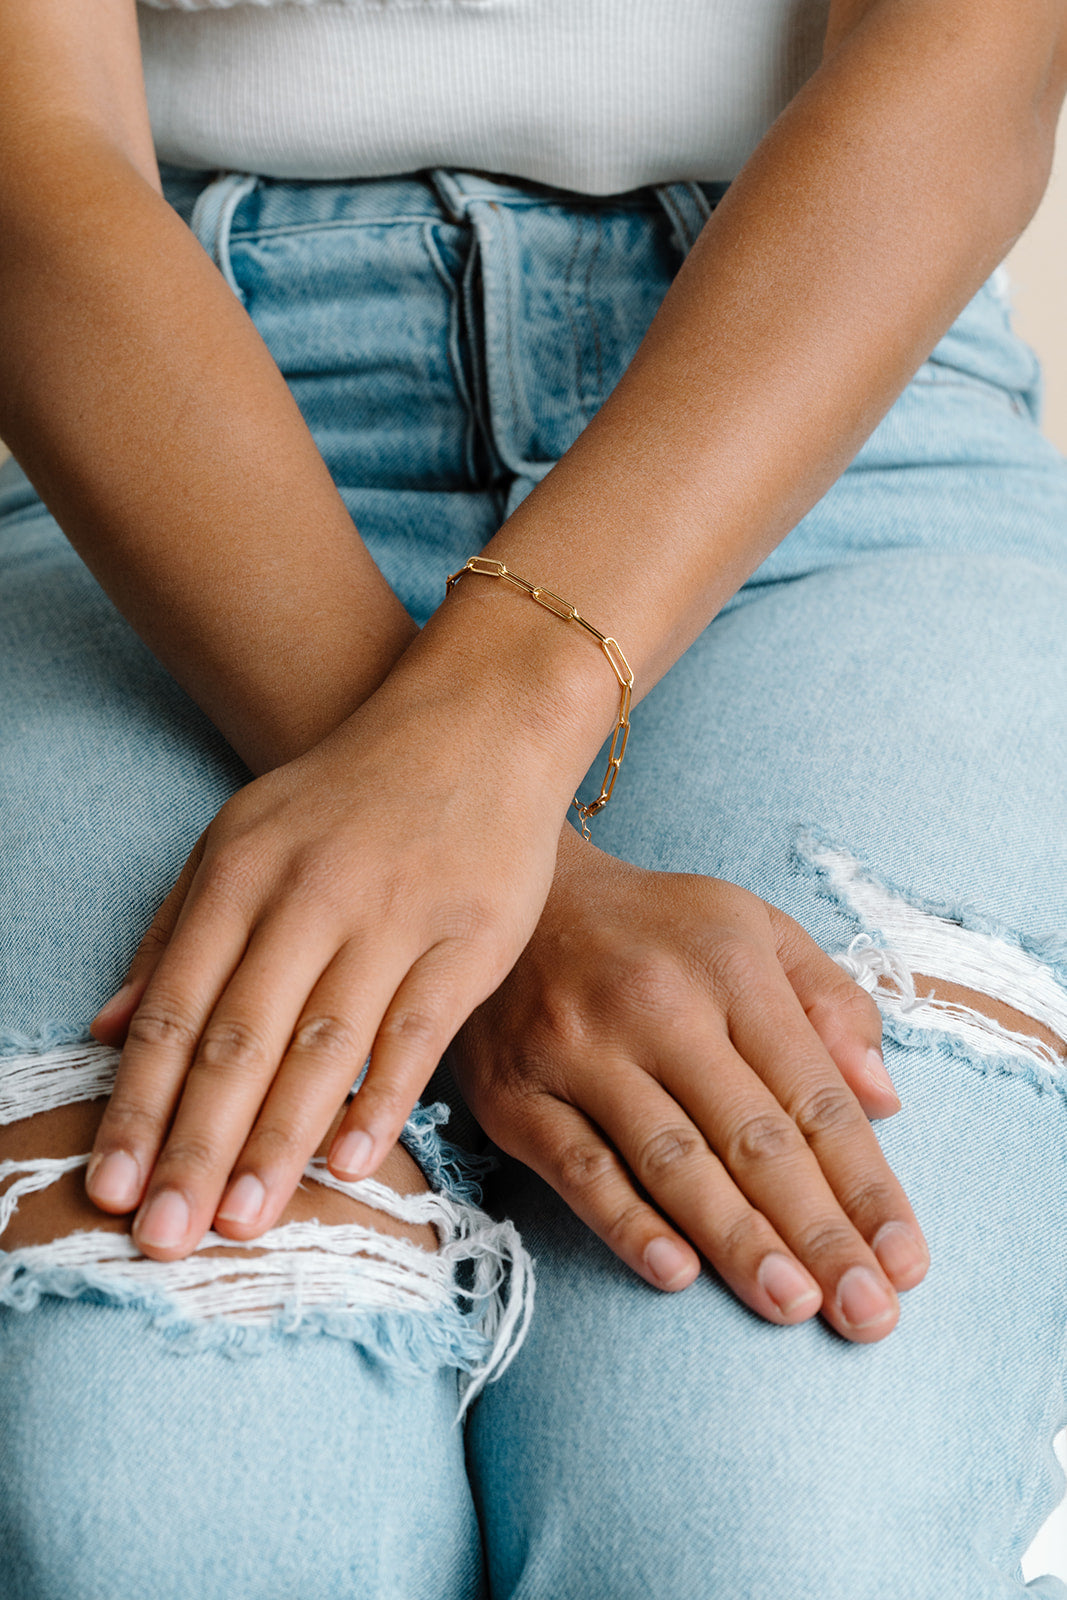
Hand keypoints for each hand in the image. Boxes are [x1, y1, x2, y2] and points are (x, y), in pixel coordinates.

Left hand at [86, 648, 576, 1260]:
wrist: (474, 727)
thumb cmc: (347, 797)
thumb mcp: (242, 840)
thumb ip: (173, 933)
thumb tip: (109, 1030)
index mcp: (240, 873)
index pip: (177, 1009)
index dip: (140, 1104)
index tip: (111, 1188)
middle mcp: (309, 895)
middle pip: (239, 1039)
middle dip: (195, 1146)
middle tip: (165, 1238)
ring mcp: (392, 916)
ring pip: (323, 1045)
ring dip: (278, 1141)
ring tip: (242, 1222)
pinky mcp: (469, 938)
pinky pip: (416, 1030)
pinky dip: (383, 1098)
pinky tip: (352, 1163)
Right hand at [451, 832, 927, 1342]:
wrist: (521, 898)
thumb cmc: (657, 928)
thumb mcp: (755, 928)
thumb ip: (830, 1003)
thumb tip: (884, 1100)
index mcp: (732, 966)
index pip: (814, 1092)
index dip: (865, 1184)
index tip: (905, 1262)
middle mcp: (659, 1006)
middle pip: (753, 1137)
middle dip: (818, 1232)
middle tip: (867, 1313)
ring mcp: (581, 1050)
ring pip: (672, 1160)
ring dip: (738, 1241)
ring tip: (793, 1305)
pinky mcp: (517, 1092)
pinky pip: (580, 1168)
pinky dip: (627, 1224)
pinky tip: (677, 1274)